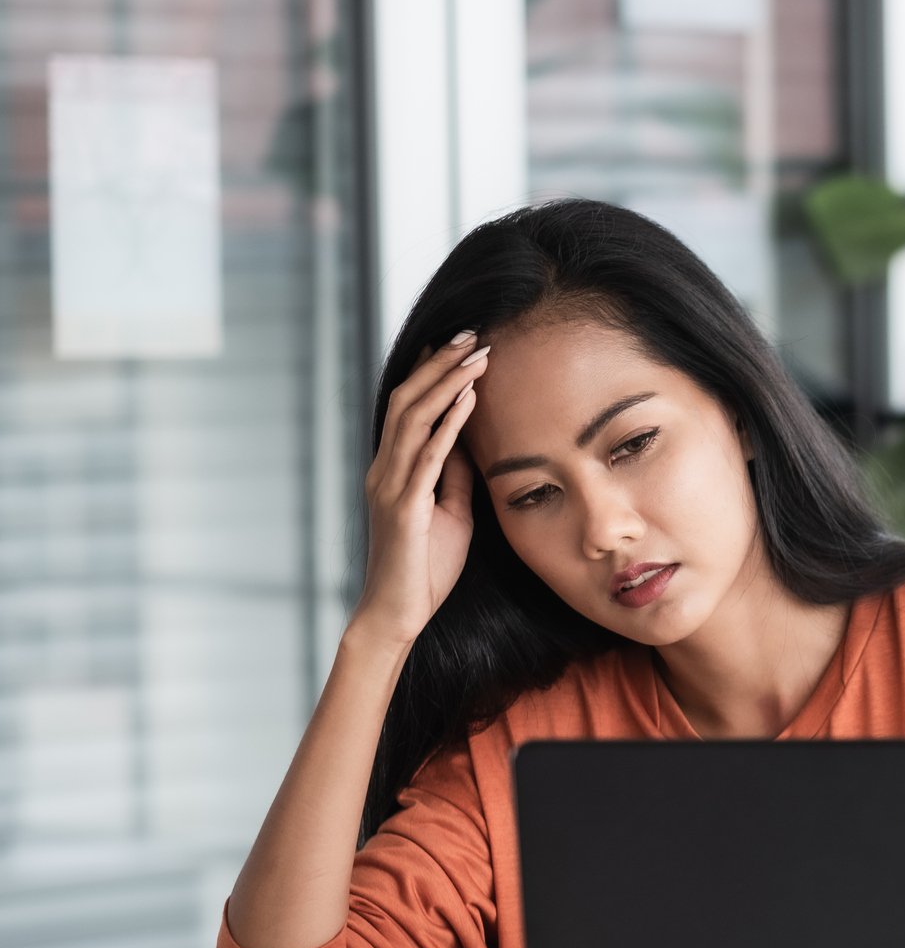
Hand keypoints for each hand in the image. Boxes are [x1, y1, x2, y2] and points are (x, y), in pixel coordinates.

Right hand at [349, 333, 490, 648]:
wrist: (398, 613)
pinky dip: (449, 423)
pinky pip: (428, 455)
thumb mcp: (452, 514)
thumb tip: (470, 443)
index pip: (406, 408)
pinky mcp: (404, 507)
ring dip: (447, 382)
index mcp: (393, 470)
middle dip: (439, 365)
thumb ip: (455, 477)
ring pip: (414, 418)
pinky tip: (469, 399)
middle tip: (471, 333)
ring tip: (476, 353)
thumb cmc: (425, 568)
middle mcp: (385, 470)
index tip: (455, 344)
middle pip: (407, 400)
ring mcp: (390, 486)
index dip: (427, 372)